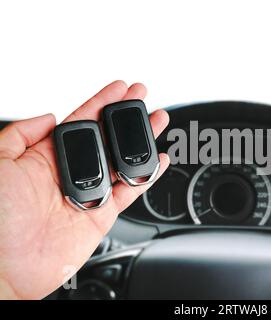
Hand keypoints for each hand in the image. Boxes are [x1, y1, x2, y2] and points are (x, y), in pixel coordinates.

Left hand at [0, 81, 169, 298]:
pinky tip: (158, 161)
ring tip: (158, 120)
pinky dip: (147, 177)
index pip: (81, 121)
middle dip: (126, 116)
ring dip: (142, 140)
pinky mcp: (101, 216)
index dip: (102, 102)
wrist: (4, 267)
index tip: (121, 88)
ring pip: (123, 161)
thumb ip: (19, 133)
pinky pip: (130, 192)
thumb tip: (48, 115)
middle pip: (107, 138)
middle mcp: (69, 173)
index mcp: (45, 158)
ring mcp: (88, 194)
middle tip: (143, 98)